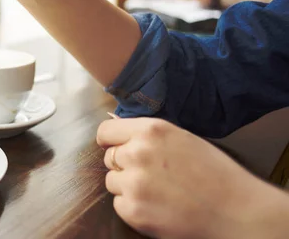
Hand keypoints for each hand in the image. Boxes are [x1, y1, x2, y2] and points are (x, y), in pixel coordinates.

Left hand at [97, 117, 287, 238]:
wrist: (235, 211)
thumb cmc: (214, 173)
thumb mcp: (181, 138)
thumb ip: (148, 134)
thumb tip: (118, 131)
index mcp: (151, 130)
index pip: (106, 131)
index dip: (110, 140)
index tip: (115, 147)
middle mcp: (137, 153)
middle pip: (109, 157)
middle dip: (123, 165)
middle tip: (151, 175)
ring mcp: (133, 183)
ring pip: (112, 181)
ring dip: (127, 187)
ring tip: (158, 191)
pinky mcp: (133, 210)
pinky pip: (119, 204)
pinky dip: (133, 207)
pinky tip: (158, 206)